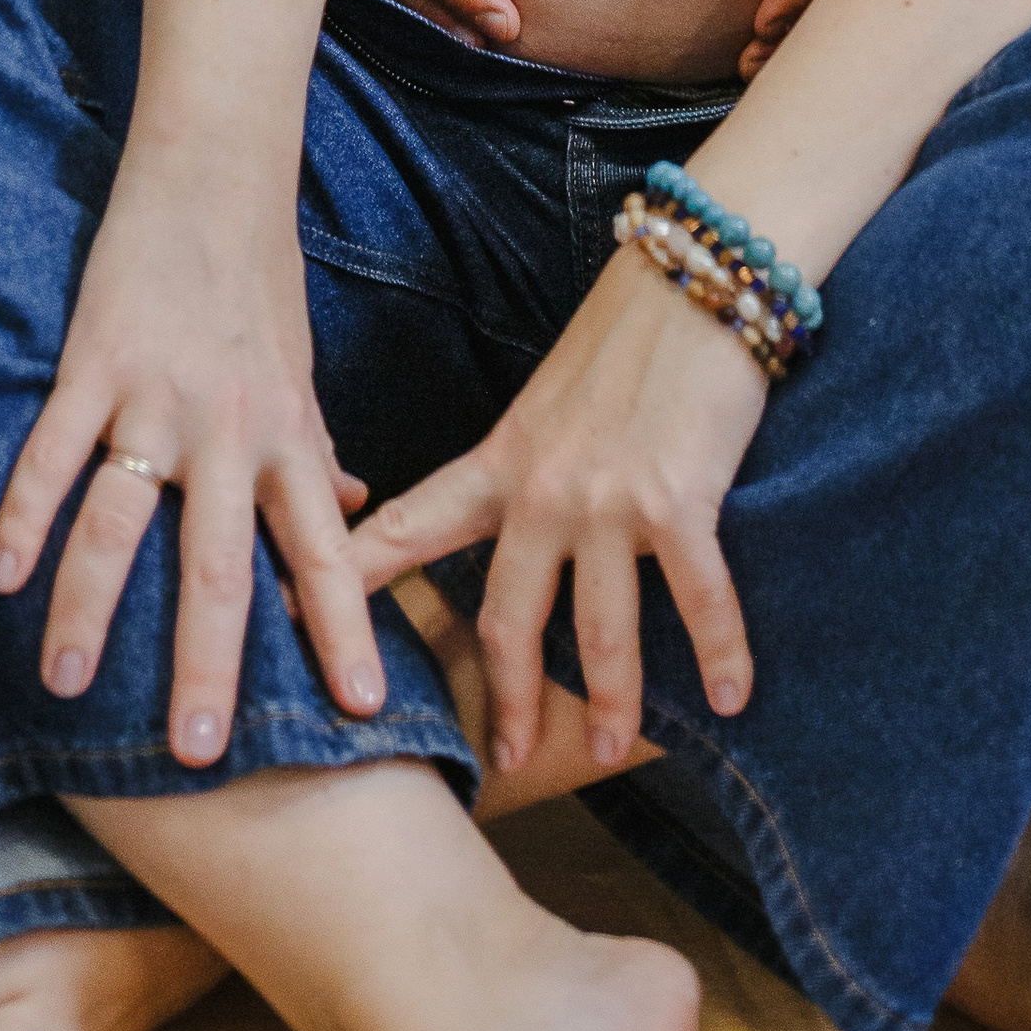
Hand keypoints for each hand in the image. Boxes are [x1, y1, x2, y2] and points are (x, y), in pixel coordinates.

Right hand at [0, 143, 381, 762]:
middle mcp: (229, 429)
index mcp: (286, 436)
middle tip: (200, 752)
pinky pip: (53, 450)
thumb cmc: (258, 283)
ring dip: (93, 608)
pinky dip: (23, 512)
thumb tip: (355, 512)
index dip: (344, 629)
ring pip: (124, 522)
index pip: (324, 551)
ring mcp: (157, 398)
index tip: (364, 709)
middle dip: (210, 662)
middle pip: (219, 564)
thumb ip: (316, 451)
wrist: (212, 174)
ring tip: (70, 685)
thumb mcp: (301, 374)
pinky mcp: (94, 361)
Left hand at [348, 241, 768, 775]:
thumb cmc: (632, 329)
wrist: (696, 275)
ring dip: (607, 701)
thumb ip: (532, 457)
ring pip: (596, 629)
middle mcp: (543, 487)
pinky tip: (732, 698)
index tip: (297, 625)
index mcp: (503, 458)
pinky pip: (698, 599)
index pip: (412, 527)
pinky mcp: (678, 500)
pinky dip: (720, 654)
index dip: (356, 580)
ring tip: (608, 750)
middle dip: (504, 695)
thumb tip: (520, 506)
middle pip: (506, 615)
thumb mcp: (555, 396)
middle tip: (506, 755)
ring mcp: (608, 498)